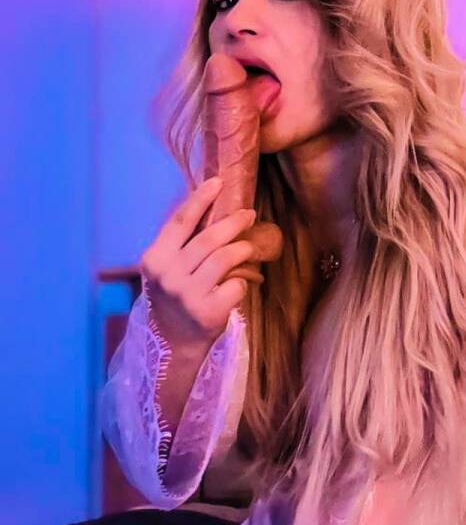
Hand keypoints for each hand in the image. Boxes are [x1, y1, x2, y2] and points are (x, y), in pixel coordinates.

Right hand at [139, 176, 261, 356]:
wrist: (173, 342)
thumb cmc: (175, 296)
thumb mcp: (167, 268)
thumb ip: (182, 243)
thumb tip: (210, 204)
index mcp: (155, 259)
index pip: (180, 222)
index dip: (201, 199)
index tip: (219, 182)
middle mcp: (168, 275)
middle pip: (209, 238)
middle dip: (234, 222)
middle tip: (249, 214)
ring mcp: (188, 295)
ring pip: (226, 258)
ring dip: (243, 248)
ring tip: (250, 247)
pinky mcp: (208, 312)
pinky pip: (235, 284)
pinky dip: (241, 281)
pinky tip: (237, 284)